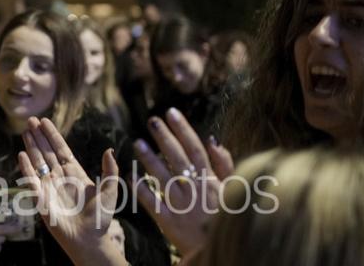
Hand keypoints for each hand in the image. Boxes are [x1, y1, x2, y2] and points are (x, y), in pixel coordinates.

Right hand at [19, 117, 127, 265]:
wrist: (89, 239)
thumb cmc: (101, 218)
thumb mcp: (109, 190)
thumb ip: (110, 170)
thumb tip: (109, 150)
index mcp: (75, 174)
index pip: (61, 149)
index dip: (52, 135)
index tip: (45, 121)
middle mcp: (60, 178)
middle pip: (46, 151)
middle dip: (38, 135)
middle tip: (30, 119)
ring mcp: (49, 187)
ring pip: (37, 161)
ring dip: (31, 146)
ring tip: (25, 130)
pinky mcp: (41, 198)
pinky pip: (31, 180)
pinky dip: (26, 167)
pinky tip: (21, 154)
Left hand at [132, 108, 234, 256]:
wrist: (223, 250)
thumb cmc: (227, 218)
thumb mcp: (232, 190)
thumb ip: (225, 165)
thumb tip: (213, 139)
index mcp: (210, 181)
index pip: (195, 149)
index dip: (183, 129)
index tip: (171, 112)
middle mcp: (194, 189)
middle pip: (177, 158)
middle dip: (164, 137)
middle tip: (152, 120)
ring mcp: (181, 205)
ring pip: (162, 177)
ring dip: (149, 158)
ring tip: (137, 142)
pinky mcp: (169, 222)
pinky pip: (152, 203)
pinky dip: (141, 190)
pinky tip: (130, 176)